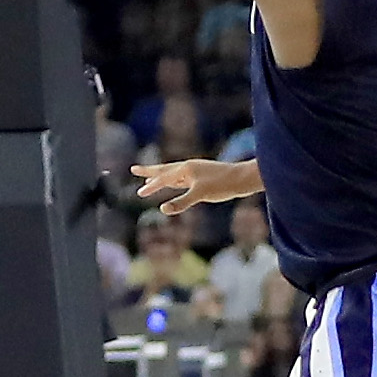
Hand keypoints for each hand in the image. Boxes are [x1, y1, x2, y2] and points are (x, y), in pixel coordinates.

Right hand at [133, 158, 255, 220]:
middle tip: (134, 169)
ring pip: (173, 174)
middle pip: (164, 169)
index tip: (139, 193)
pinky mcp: (202, 177)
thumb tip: (163, 209)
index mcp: (187, 169)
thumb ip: (181, 202)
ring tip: (148, 180)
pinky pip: (182, 179)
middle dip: (149, 172)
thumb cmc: (222, 185)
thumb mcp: (201, 195)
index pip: (164, 177)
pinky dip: (173, 182)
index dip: (152, 186)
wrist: (243, 179)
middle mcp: (189, 167)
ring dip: (160, 177)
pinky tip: (173, 184)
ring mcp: (196, 172)